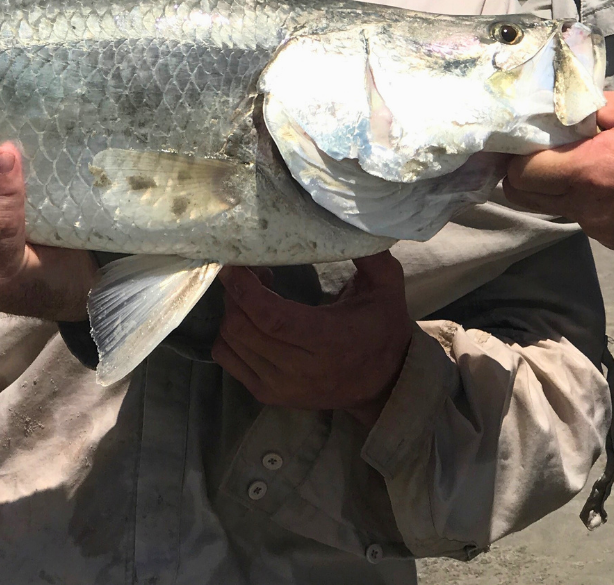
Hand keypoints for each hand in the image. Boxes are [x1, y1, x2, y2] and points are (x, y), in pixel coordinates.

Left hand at [213, 251, 415, 429]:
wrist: (385, 382)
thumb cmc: (382, 327)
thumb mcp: (386, 285)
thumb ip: (368, 254)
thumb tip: (344, 219)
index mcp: (330, 341)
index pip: (271, 318)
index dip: (245, 289)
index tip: (235, 264)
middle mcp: (302, 370)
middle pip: (242, 328)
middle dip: (236, 294)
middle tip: (252, 273)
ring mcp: (281, 387)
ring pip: (229, 342)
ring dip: (232, 311)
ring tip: (253, 295)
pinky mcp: (267, 395)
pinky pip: (227, 359)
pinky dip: (228, 335)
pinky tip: (249, 320)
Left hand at [504, 91, 613, 251]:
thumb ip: (602, 106)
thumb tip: (567, 106)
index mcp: (592, 172)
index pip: (519, 174)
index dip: (518, 155)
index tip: (531, 138)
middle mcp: (589, 207)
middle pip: (521, 196)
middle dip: (524, 171)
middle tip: (544, 148)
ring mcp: (602, 229)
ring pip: (551, 207)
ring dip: (555, 184)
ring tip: (584, 159)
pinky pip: (582, 217)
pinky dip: (585, 198)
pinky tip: (613, 180)